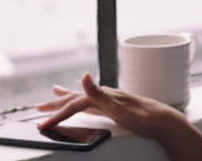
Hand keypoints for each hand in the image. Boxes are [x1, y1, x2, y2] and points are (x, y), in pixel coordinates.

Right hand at [37, 73, 201, 159]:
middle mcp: (105, 95)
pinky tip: (84, 104)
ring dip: (68, 99)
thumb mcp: (118, 106)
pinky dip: (84, 103)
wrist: (163, 121)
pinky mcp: (116, 107)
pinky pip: (94, 105)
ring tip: (55, 94)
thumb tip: (85, 75)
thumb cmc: (143, 116)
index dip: (58, 114)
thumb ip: (99, 93)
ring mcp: (110, 101)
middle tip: (39, 107)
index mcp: (103, 95)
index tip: (43, 125)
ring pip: (84, 99)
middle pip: (76, 99)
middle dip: (57, 104)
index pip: (74, 104)